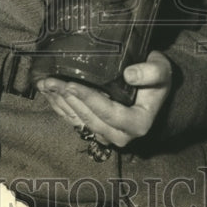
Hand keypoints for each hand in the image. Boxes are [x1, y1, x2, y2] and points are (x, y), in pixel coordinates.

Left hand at [35, 50, 172, 147]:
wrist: (152, 91)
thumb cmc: (156, 79)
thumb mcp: (162, 70)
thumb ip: (151, 72)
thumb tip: (129, 74)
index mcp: (138, 124)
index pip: (109, 113)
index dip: (88, 99)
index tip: (71, 85)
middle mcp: (121, 135)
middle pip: (89, 118)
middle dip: (68, 99)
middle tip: (50, 81)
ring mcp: (106, 135)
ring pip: (78, 121)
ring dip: (59, 103)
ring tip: (45, 84)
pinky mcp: (94, 131)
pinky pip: (73, 121)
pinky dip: (59, 107)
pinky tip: (48, 93)